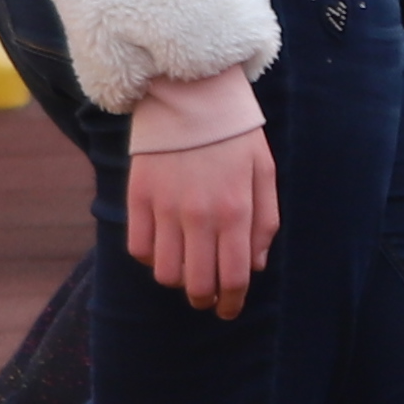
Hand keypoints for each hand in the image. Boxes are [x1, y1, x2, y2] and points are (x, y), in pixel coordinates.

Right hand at [125, 124, 280, 313]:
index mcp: (236, 210)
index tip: (228, 310)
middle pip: (196, 284)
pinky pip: (139, 248)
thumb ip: (264, 221)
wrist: (190, 93)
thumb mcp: (263, 172)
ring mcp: (165, 207)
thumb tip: (255, 265)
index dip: (231, 303)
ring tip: (185, 269)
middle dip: (205, 299)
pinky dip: (151, 257)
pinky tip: (164, 246)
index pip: (233, 277)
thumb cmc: (234, 134)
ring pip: (164, 273)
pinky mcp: (138, 197)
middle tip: (208, 296)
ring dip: (177, 280)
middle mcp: (199, 215)